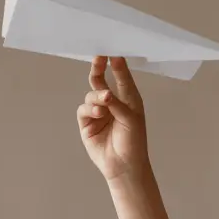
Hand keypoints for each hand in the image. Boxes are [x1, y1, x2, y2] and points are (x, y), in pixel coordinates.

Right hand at [77, 56, 149, 181]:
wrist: (125, 166)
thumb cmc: (134, 142)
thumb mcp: (131, 119)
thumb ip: (118, 103)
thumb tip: (104, 92)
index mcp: (127, 100)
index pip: (121, 77)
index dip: (117, 65)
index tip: (113, 53)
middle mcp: (112, 103)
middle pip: (100, 80)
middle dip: (98, 68)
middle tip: (99, 58)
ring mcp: (98, 113)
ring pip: (91, 94)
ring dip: (97, 96)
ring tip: (105, 102)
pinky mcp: (87, 124)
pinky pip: (84, 109)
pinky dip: (90, 109)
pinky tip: (98, 113)